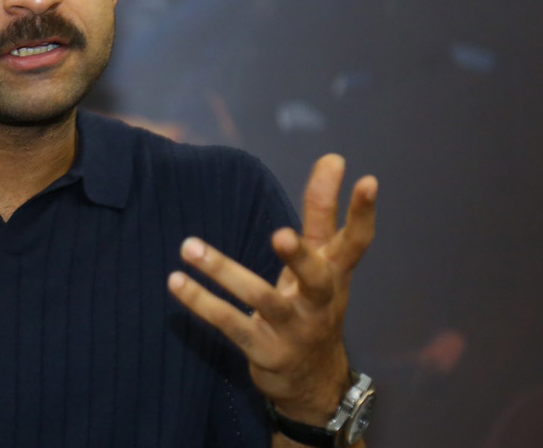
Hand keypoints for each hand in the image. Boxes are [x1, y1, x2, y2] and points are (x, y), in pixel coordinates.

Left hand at [168, 154, 376, 423]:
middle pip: (315, 278)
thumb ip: (322, 213)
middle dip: (298, 257)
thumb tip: (333, 158)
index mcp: (335, 276)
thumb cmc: (313, 307)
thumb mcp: (322, 264)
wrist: (313, 383)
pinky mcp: (264, 350)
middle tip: (279, 234)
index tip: (366, 179)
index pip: (356, 242)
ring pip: (261, 300)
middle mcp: (319, 302)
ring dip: (223, 272)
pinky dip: (201, 302)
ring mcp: (293, 330)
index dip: (362, 213)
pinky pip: (229, 324)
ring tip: (189, 246)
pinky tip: (177, 282)